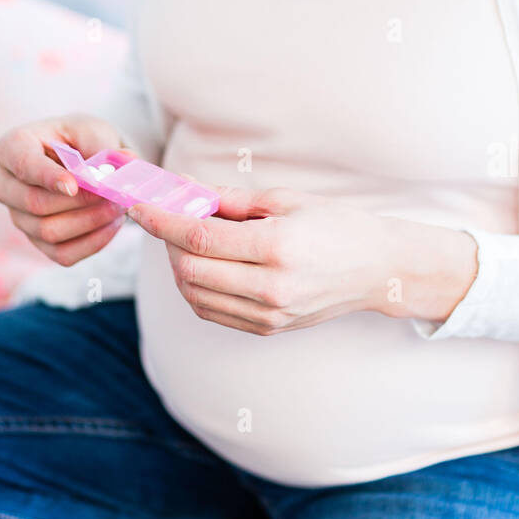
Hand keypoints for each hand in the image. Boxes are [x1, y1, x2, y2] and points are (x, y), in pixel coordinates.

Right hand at [0, 113, 138, 266]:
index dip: (47, 177)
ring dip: (90, 221)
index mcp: (13, 147)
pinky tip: (112, 224)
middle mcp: (7, 185)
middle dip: (80, 202)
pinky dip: (92, 242)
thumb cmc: (81, 138)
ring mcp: (18, 216)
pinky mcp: (36, 240)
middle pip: (34, 203)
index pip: (23, 165)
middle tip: (115, 194)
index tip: (74, 186)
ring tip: (118, 206)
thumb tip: (127, 161)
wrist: (81, 155)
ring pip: (48, 231)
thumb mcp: (93, 131)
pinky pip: (61, 253)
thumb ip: (105, 148)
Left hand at [126, 184, 406, 334]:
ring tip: (188, 241)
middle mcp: (271, 288)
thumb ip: (231, 200)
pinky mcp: (268, 328)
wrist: (377, 270)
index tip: (141, 206)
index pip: (200, 238)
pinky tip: (205, 265)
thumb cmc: (336, 225)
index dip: (163, 221)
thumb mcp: (286, 199)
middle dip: (169, 243)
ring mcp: (270, 314)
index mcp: (277, 247)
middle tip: (169, 218)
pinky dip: (197, 289)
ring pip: (196, 296)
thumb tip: (185, 190)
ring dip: (180, 267)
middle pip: (191, 270)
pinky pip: (213, 312)